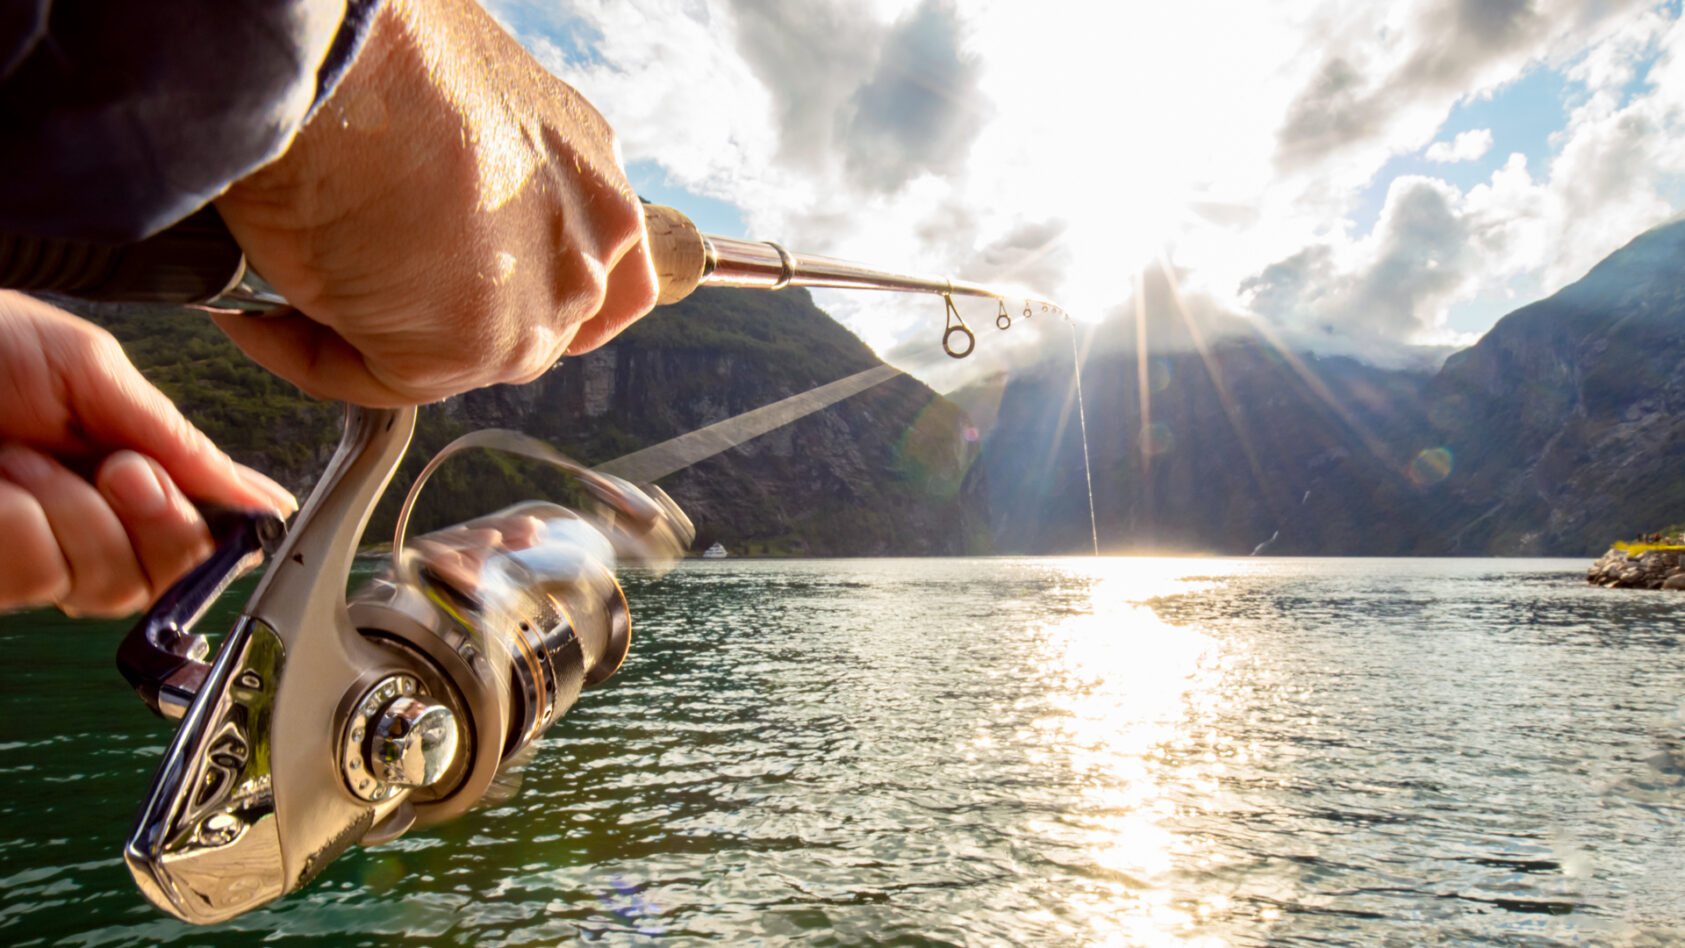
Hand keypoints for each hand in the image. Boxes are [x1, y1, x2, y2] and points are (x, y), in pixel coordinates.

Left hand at [0, 292, 296, 615]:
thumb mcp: (88, 368)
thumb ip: (177, 440)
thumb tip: (260, 497)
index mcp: (123, 469)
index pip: (198, 539)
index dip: (195, 527)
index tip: (154, 475)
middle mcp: (81, 523)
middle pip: (159, 578)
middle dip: (143, 518)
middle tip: (108, 465)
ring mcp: (30, 555)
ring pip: (99, 582)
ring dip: (60, 509)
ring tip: (13, 456)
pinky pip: (33, 575)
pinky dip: (11, 523)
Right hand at [210, 0, 657, 406]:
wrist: (338, 49)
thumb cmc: (382, 45)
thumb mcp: (468, 101)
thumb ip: (478, 168)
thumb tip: (423, 201)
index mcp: (594, 180)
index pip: (593, 275)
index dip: (518, 291)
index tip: (446, 289)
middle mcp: (587, 247)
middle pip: (521, 330)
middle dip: (437, 318)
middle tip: (351, 282)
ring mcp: (535, 307)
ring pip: (449, 359)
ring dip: (373, 336)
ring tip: (292, 289)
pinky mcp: (464, 348)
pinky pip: (372, 380)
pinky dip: (307, 354)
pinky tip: (260, 312)